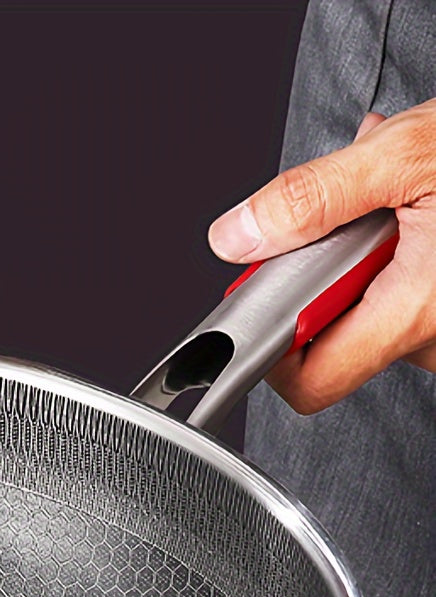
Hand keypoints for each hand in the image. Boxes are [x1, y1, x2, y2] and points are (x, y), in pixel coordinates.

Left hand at [208, 101, 435, 413]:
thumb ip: (313, 198)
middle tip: (345, 225)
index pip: (309, 382)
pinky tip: (416, 219)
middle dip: (321, 282)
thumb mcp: (404, 154)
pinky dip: (392, 261)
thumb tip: (238, 236)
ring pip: (367, 318)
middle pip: (332, 344)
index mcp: (418, 311)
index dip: (270, 349)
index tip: (264, 301)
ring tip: (395, 208)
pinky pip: (401, 304)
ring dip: (359, 263)